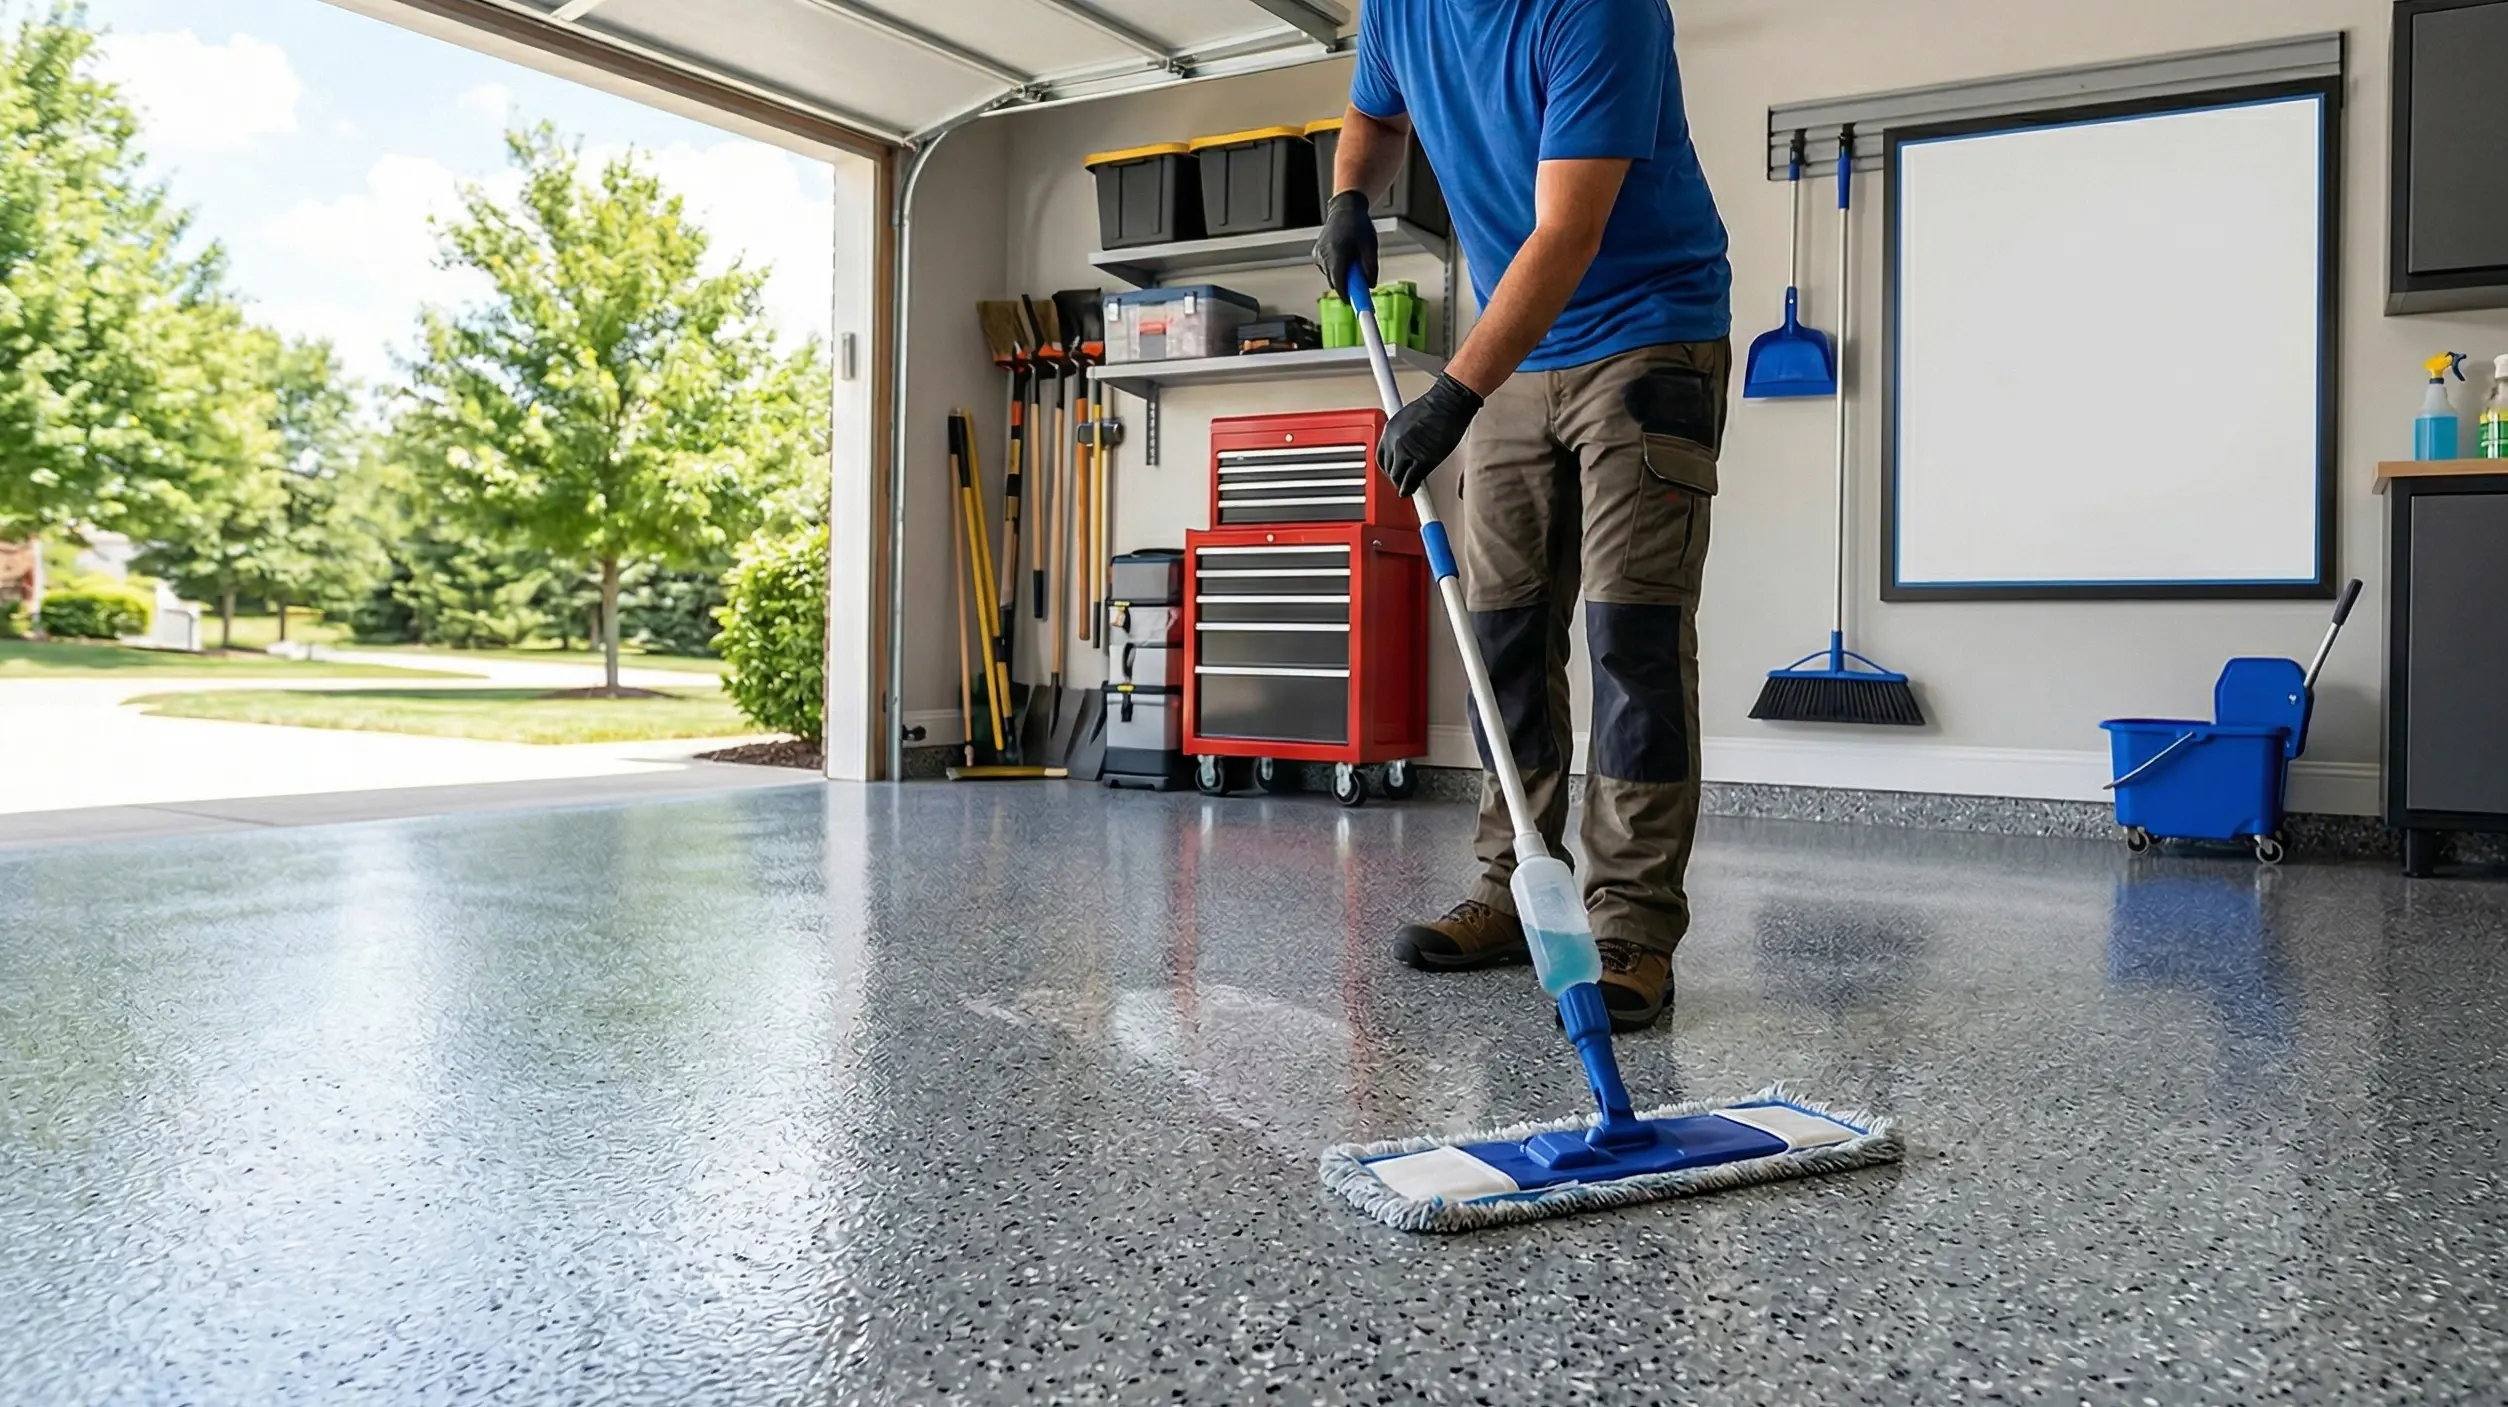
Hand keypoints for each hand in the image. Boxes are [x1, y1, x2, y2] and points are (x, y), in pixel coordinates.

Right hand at [1314, 190, 1378, 297]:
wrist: (1344, 209)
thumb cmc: (1358, 225)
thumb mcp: (1370, 245)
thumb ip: (1370, 267)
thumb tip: (1370, 286)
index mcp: (1337, 253)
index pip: (1340, 284)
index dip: (1349, 296)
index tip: (1356, 306)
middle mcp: (1323, 256)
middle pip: (1336, 282)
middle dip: (1349, 285)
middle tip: (1361, 280)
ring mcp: (1318, 255)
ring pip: (1332, 276)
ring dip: (1344, 274)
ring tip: (1353, 258)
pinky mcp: (1316, 255)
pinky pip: (1328, 269)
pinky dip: (1337, 267)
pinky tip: (1344, 254)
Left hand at [1379, 373, 1482, 496]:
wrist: (1449, 403)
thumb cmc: (1437, 407)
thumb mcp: (1409, 420)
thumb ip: (1403, 436)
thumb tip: (1404, 449)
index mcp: (1390, 430)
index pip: (1382, 456)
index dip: (1388, 466)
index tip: (1392, 470)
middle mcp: (1394, 441)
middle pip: (1388, 468)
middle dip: (1394, 476)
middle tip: (1400, 480)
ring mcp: (1406, 451)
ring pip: (1397, 476)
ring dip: (1401, 483)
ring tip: (1407, 486)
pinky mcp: (1421, 460)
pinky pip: (1410, 480)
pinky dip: (1409, 488)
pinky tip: (1410, 491)